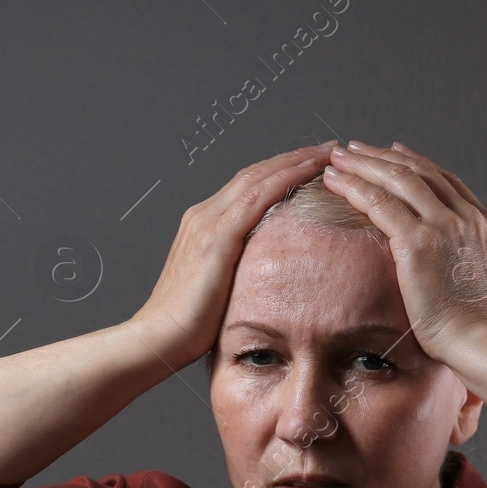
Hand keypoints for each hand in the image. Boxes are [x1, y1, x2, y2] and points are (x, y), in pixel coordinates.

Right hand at [129, 140, 337, 363]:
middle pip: (255, 173)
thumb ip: (236, 276)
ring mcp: (208, 223)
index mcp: (203, 226)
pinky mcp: (216, 238)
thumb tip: (267, 282)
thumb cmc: (185, 329)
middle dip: (293, 157)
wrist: (157, 339)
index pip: (247, 187)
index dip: (280, 171)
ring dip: (296, 160)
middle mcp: (203, 216)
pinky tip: (310, 171)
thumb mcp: (216, 292)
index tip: (312, 165)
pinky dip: (285, 179)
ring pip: (259, 177)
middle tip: (329, 148)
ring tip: (329, 152)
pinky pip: (257, 197)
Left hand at [321, 140, 486, 355]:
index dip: (417, 164)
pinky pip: (379, 202)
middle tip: (357, 148)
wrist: (485, 342)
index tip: (395, 154)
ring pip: (397, 179)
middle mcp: (466, 217)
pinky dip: (354, 186)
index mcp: (486, 225)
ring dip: (364, 164)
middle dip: (383, 156)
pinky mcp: (418, 242)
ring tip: (338, 158)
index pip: (445, 182)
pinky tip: (335, 180)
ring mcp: (443, 226)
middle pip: (419, 171)